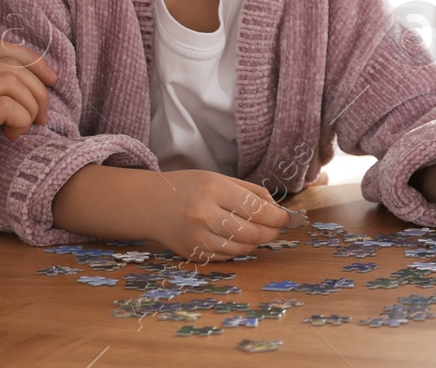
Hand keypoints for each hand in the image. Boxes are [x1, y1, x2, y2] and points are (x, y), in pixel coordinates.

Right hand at [0, 39, 56, 221]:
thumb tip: (12, 90)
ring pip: (10, 81)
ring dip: (31, 104)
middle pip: (8, 63)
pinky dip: (20, 119)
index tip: (47, 79)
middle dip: (38, 86)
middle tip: (41, 113)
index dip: (29, 58)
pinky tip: (13, 137)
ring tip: (25, 127)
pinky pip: (5, 107)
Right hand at [148, 170, 290, 261]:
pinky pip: (228, 256)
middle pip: (252, 231)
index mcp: (213, 190)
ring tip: (258, 233)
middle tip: (276, 228)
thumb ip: (250, 192)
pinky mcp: (194, 253)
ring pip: (242, 248)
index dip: (276, 216)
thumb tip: (276, 210)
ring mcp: (198, 237)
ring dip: (256, 242)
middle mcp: (205, 215)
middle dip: (271, 232)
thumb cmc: (189, 188)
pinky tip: (238, 239)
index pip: (255, 208)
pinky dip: (239, 249)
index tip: (284, 218)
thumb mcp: (219, 179)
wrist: (152, 204)